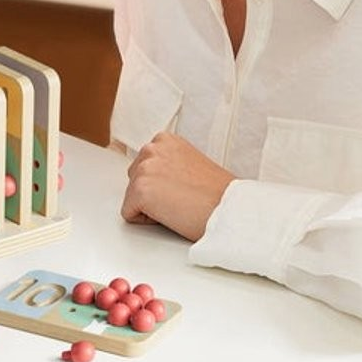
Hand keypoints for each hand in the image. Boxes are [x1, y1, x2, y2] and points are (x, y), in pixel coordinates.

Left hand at [121, 131, 235, 241]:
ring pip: (131, 197)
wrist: (231, 210)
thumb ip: (168, 163)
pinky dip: (148, 221)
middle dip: (153, 194)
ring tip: (180, 205)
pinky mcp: (139, 191)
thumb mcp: (190, 164)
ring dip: (151, 207)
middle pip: (134, 180)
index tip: (183, 188)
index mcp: (164, 140)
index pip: (144, 167)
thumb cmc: (218, 195)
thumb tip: (154, 176)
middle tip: (182, 198)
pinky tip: (172, 215)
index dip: (163, 184)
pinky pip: (130, 214)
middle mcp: (151, 149)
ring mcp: (143, 169)